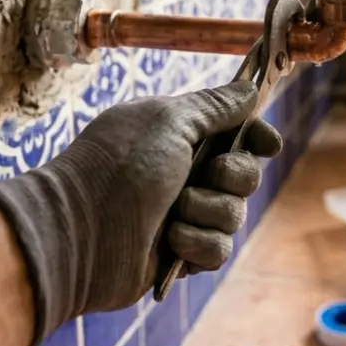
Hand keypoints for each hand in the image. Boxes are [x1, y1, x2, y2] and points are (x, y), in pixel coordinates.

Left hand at [0, 81, 280, 345]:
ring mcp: (183, 216)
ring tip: (171, 215)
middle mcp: (183, 174)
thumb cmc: (117, 168)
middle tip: (203, 175)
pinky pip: (218, 251)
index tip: (267, 144)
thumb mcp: (167, 122)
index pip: (237, 133)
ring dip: (206, 213)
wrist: (78, 234)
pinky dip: (196, 245)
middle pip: (246, 175)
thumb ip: (214, 107)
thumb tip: (249, 91)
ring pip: (235, 216)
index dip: (257, 138)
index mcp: (178, 136)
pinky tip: (169, 243)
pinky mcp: (181, 255)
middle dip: (230, 177)